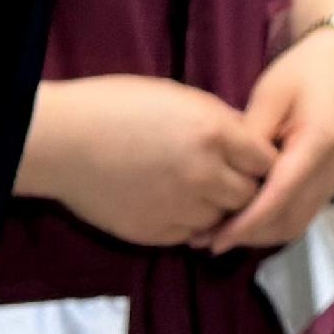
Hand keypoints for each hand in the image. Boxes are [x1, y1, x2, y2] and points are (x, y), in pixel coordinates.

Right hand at [18, 74, 274, 249]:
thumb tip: (247, 141)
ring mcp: (182, 208)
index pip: (268, 161)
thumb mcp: (180, 98)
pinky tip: (175, 204)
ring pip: (224, 219)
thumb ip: (220, 122)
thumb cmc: (117, 106)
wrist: (65, 141)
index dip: (264, 161)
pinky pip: (191, 235)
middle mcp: (206, 175)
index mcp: (215, 134)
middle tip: (232, 178)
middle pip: (252, 196)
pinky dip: (191, 223)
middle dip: (247, 188)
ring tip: (200, 192)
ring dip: (219, 209)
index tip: (254, 159)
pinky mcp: (157, 233)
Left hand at [207, 24, 333, 253]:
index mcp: (320, 141)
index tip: (215, 237)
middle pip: (289, 219)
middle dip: (247, 235)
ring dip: (258, 235)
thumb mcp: (269, 95)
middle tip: (204, 238)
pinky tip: (243, 219)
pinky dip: (271, 224)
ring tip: (218, 233)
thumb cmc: (303, 72)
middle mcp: (332, 168)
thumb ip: (251, 136)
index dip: (247, 222)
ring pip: (295, 224)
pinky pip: (300, 214)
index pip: (280, 195)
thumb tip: (226, 174)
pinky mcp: (329, 183)